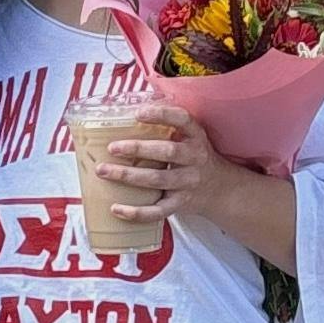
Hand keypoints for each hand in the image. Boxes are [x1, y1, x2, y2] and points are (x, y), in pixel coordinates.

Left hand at [98, 102, 228, 223]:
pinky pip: (158, 211)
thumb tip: (125, 109)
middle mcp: (194, 158)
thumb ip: (166, 125)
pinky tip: (116, 208)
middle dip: (138, 149)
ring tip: (103, 171)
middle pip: (167, 152)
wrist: (220, 189)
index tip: (138, 113)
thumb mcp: (188, 137)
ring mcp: (188, 183)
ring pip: (158, 180)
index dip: (162, 115)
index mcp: (195, 137)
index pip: (183, 120)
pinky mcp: (181, 204)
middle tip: (112, 147)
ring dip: (128, 176)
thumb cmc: (192, 156)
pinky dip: (136, 212)